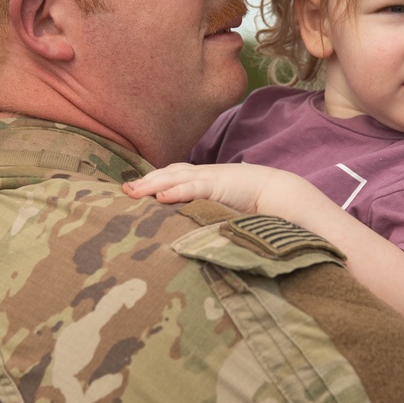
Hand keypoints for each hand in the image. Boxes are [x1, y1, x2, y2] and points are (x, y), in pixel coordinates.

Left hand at [123, 162, 290, 214]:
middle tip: (124, 191)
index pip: (172, 176)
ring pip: (174, 178)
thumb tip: (191, 227)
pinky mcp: (219, 186)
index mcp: (203, 179)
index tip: (132, 190)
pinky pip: (193, 187)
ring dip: (151, 184)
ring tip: (132, 192)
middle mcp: (203, 175)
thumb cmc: (252, 203)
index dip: (152, 181)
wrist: (279, 192)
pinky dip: (176, 191)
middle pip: (166, 175)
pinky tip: (160, 196)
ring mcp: (210, 179)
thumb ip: (206, 211)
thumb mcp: (223, 205)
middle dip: (144, 182)